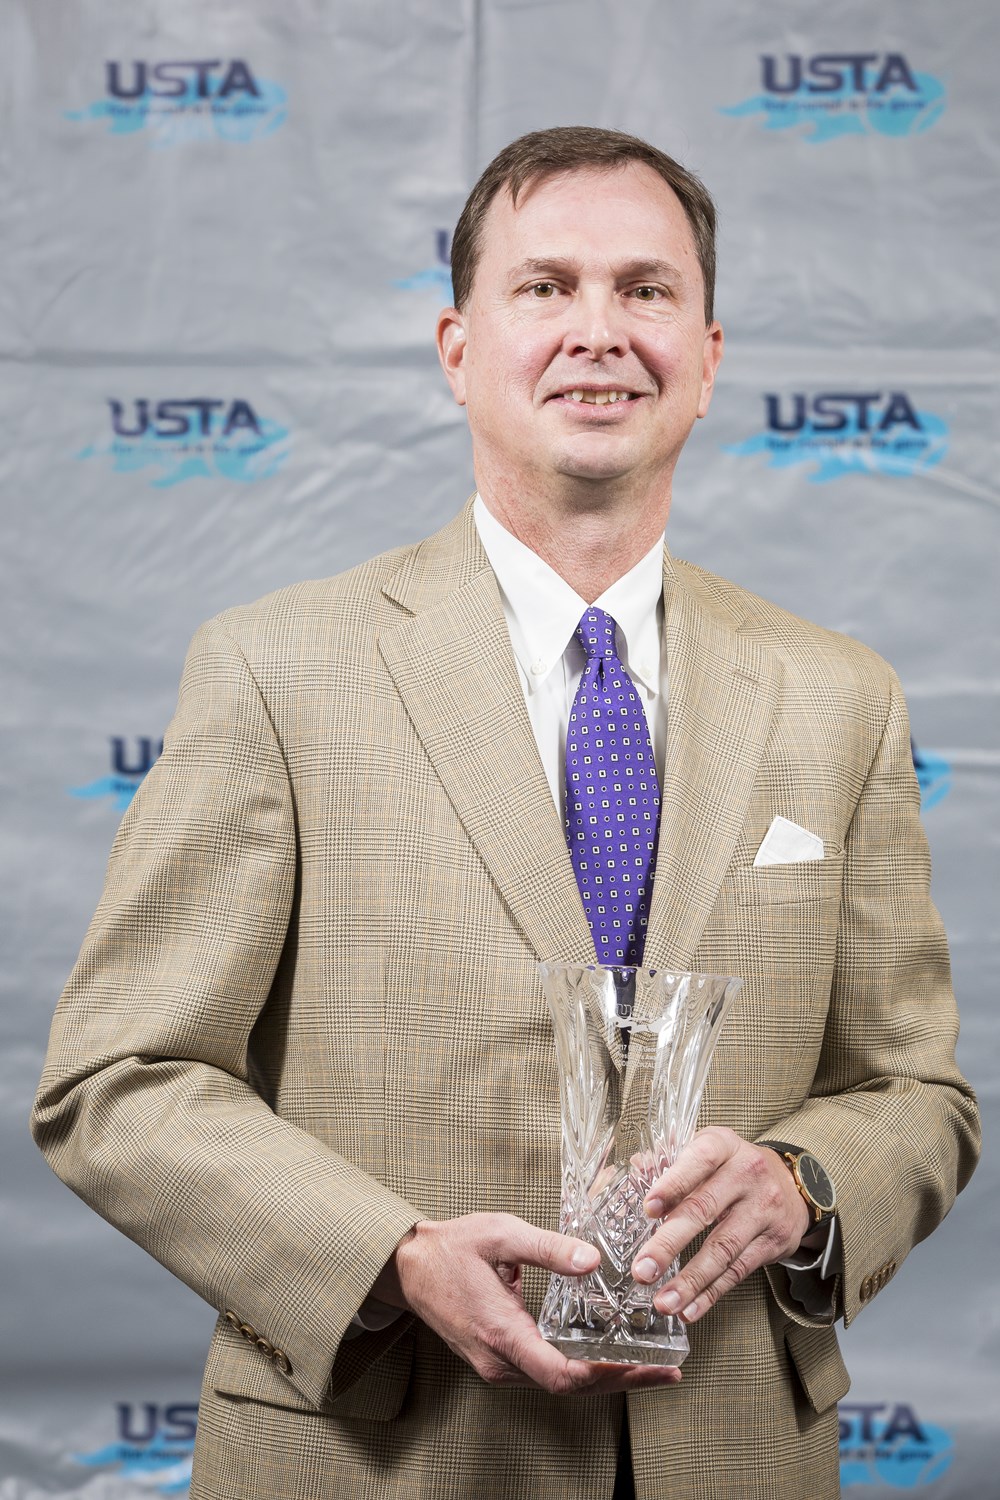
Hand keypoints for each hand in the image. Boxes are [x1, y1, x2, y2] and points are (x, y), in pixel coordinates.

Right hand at [372, 1212, 681, 1395]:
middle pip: (569, 1387)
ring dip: (604, 1378)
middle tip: (667, 1373)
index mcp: (502, 1333)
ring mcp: (497, 1365)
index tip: (645, 1368)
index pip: (562, 1374)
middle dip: (621, 1381)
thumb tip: (591, 1260)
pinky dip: (581, 1369)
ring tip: (649, 1367)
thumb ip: (547, 1248)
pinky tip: (606, 1356)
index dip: (607, 1376)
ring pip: (559, 1383)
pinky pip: (546, 1372)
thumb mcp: (500, 1234)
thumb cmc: (450, 1248)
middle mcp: (500, 1360)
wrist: (407, 1266)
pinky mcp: (498, 1358)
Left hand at [631, 1127, 810, 1323]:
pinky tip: (689, 1309)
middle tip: (642, 1270)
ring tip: (663, 1302)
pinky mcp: (773, 1242)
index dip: (673, 1183)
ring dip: (690, 1281)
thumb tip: (637, 1168)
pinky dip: (711, 1293)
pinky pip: (738, 1271)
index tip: (648, 1209)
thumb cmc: (735, 1165)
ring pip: (722, 1250)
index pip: (699, 1160)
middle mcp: (747, 1175)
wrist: (794, 1184)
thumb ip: (671, 1157)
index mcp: (724, 1145)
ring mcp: (762, 1210)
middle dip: (669, 1244)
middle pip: (704, 1210)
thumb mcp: (709, 1148)